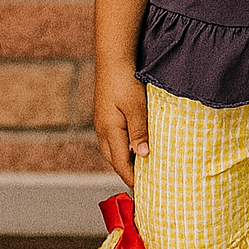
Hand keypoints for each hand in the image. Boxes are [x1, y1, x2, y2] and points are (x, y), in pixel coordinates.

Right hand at [94, 65, 148, 187]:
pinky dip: (124, 146)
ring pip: (113, 149)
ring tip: (142, 167)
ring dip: (125, 159)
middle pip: (115, 160)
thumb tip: (143, 155)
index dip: (132, 177)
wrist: (113, 58)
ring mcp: (103, 122)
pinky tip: (135, 144)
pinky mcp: (106, 115)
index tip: (145, 190)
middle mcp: (103, 130)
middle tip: (145, 182)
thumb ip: (139, 130)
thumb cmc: (125, 80)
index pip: (121, 163)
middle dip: (127, 172)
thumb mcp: (136, 106)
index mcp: (110, 131)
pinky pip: (114, 138)